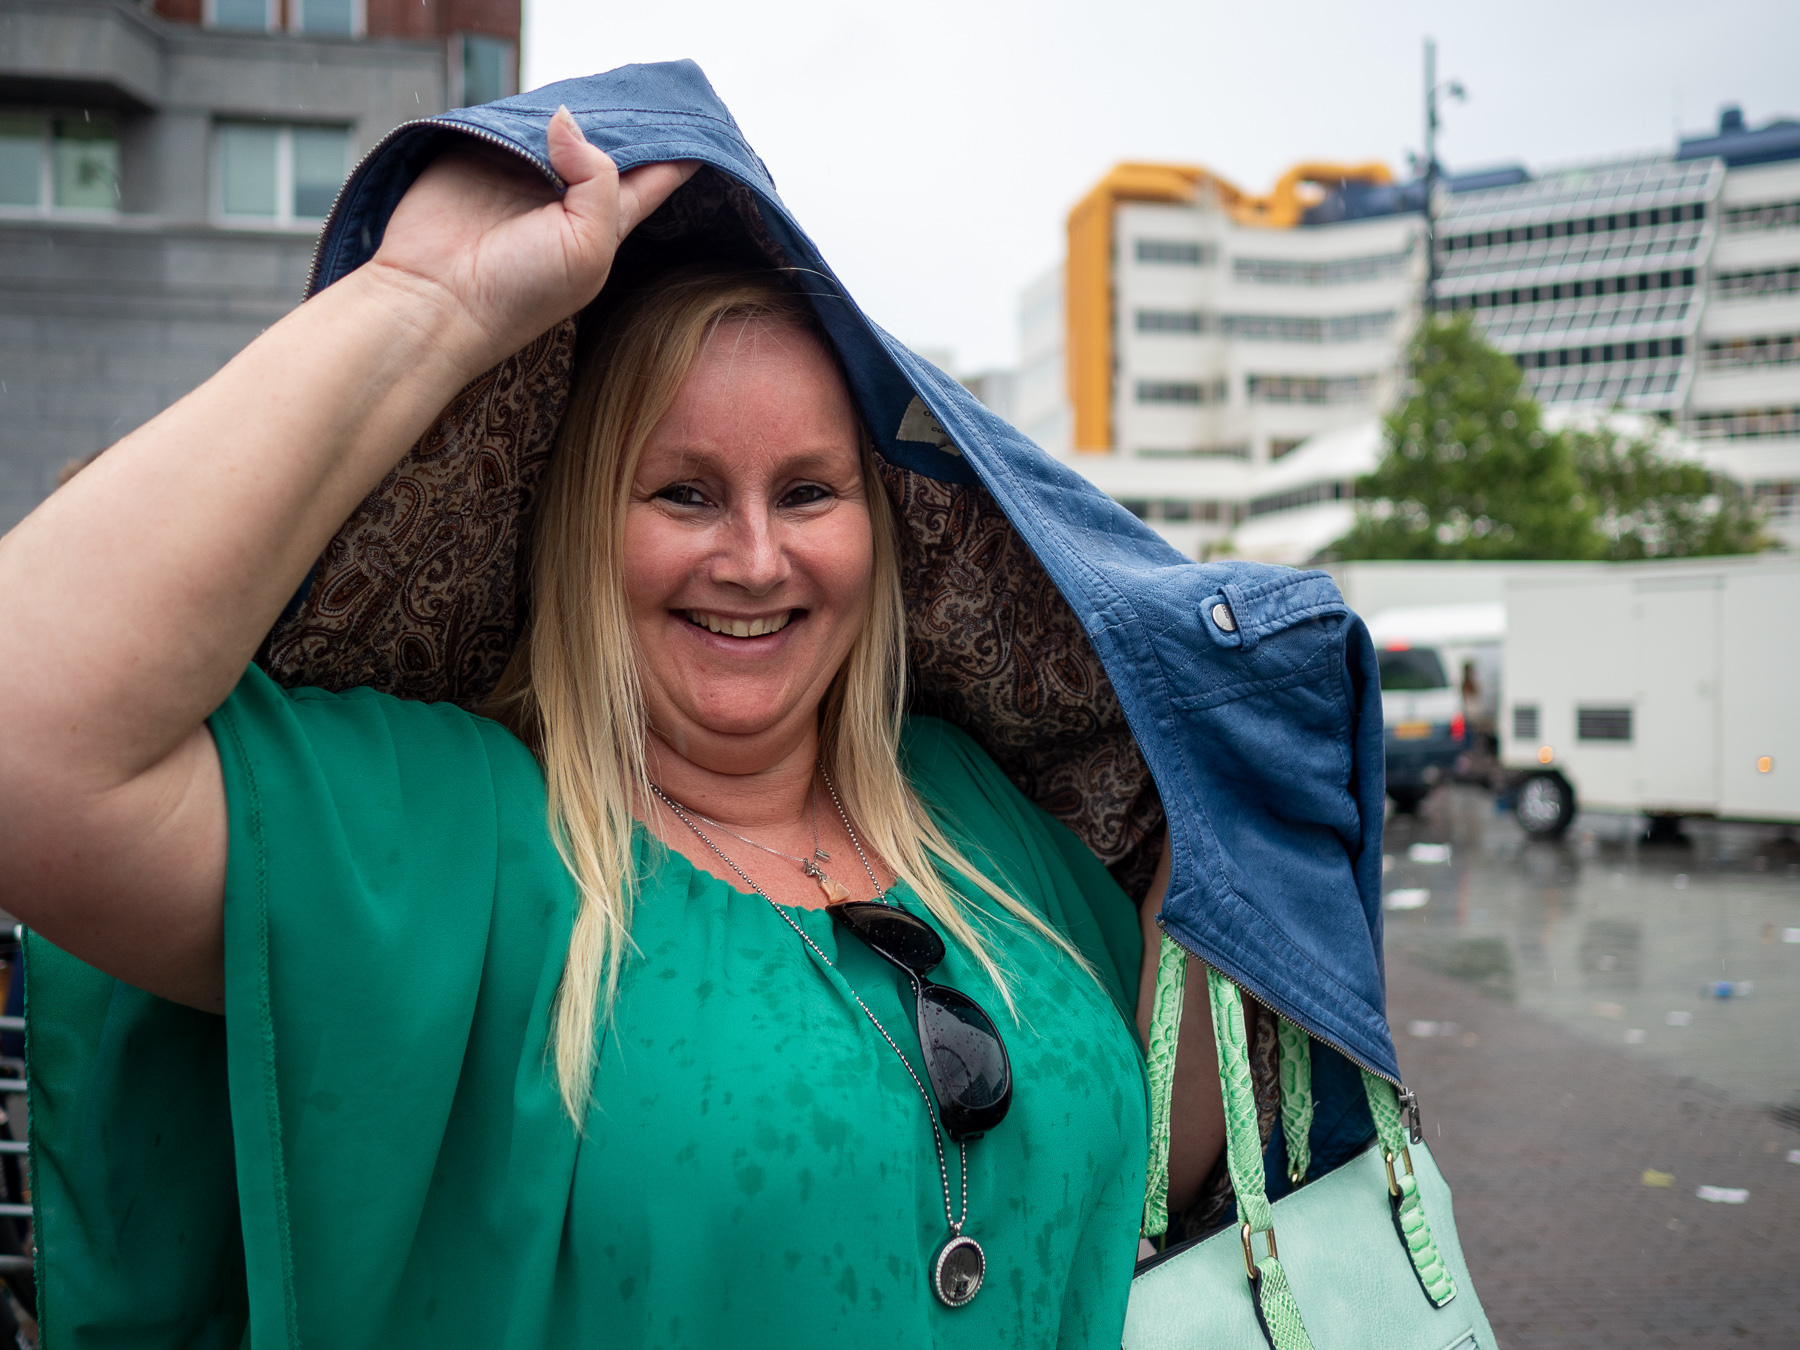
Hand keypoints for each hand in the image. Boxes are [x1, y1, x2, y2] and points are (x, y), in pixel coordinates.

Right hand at [368, 107, 696, 372]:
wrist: (435, 300)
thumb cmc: (519, 293)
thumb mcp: (587, 245)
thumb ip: (597, 179)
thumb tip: (566, 119)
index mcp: (602, 226)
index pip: (650, 182)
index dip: (677, 154)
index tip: (704, 127)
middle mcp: (564, 197)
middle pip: (608, 144)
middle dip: (629, 119)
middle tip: (652, 87)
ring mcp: (521, 172)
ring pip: (560, 124)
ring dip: (575, 107)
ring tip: (603, 84)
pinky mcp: (478, 151)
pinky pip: (509, 114)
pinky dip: (525, 103)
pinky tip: (542, 97)